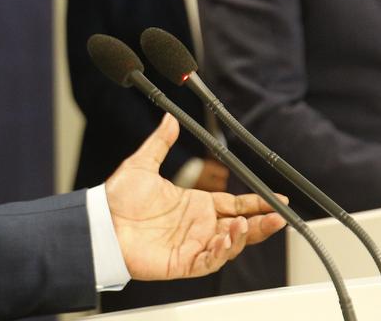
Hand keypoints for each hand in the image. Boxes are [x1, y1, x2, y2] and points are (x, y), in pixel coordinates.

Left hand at [105, 114, 284, 279]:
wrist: (101, 223)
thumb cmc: (118, 199)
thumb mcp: (142, 164)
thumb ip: (160, 142)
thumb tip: (169, 117)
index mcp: (195, 204)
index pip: (235, 204)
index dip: (258, 203)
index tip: (278, 200)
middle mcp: (198, 226)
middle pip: (240, 228)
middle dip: (262, 223)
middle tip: (279, 217)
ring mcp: (192, 245)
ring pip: (229, 245)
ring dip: (242, 236)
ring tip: (247, 224)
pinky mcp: (182, 262)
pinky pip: (209, 261)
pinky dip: (221, 252)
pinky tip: (226, 239)